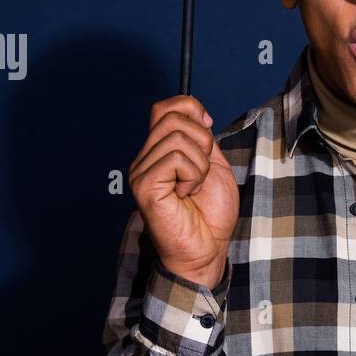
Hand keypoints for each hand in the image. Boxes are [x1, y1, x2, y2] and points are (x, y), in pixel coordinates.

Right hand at [129, 96, 237, 289]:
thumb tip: (198, 114)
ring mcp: (141, 171)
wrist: (207, 248)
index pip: (164, 107)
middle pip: (172, 118)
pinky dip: (192, 176)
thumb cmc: (210, 214)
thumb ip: (202, 139)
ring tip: (194, 187)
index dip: (190, 108)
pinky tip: (186, 194)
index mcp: (159, 151)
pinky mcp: (144, 185)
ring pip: (176, 137)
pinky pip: (174, 158)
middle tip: (202, 171)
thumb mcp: (213, 165)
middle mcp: (145, 158)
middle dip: (202, 140)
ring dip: (199, 164)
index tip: (208, 127)